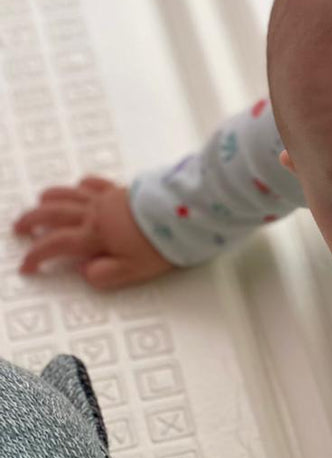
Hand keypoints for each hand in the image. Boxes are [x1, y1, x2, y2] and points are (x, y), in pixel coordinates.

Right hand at [10, 175, 175, 287]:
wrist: (188, 210)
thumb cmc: (164, 242)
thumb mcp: (135, 270)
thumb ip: (105, 274)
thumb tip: (84, 272)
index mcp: (95, 235)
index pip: (55, 245)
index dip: (36, 256)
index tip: (25, 267)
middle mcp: (95, 213)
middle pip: (52, 213)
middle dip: (31, 221)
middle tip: (18, 229)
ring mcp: (108, 197)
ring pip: (68, 194)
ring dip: (49, 199)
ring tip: (39, 205)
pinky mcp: (123, 188)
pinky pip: (94, 183)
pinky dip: (80, 185)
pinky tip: (78, 187)